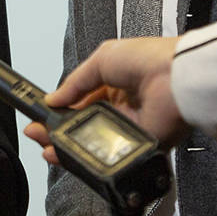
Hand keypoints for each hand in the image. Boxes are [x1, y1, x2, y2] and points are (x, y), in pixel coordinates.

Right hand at [27, 37, 186, 164]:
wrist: (178, 77)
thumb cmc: (148, 59)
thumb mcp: (101, 60)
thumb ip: (74, 83)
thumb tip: (52, 99)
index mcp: (111, 85)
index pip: (77, 103)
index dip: (57, 111)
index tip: (40, 117)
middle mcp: (119, 108)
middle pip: (81, 126)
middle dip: (57, 132)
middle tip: (39, 135)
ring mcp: (129, 128)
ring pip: (93, 144)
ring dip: (70, 147)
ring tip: (50, 148)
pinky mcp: (140, 145)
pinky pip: (113, 154)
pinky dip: (94, 156)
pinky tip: (75, 154)